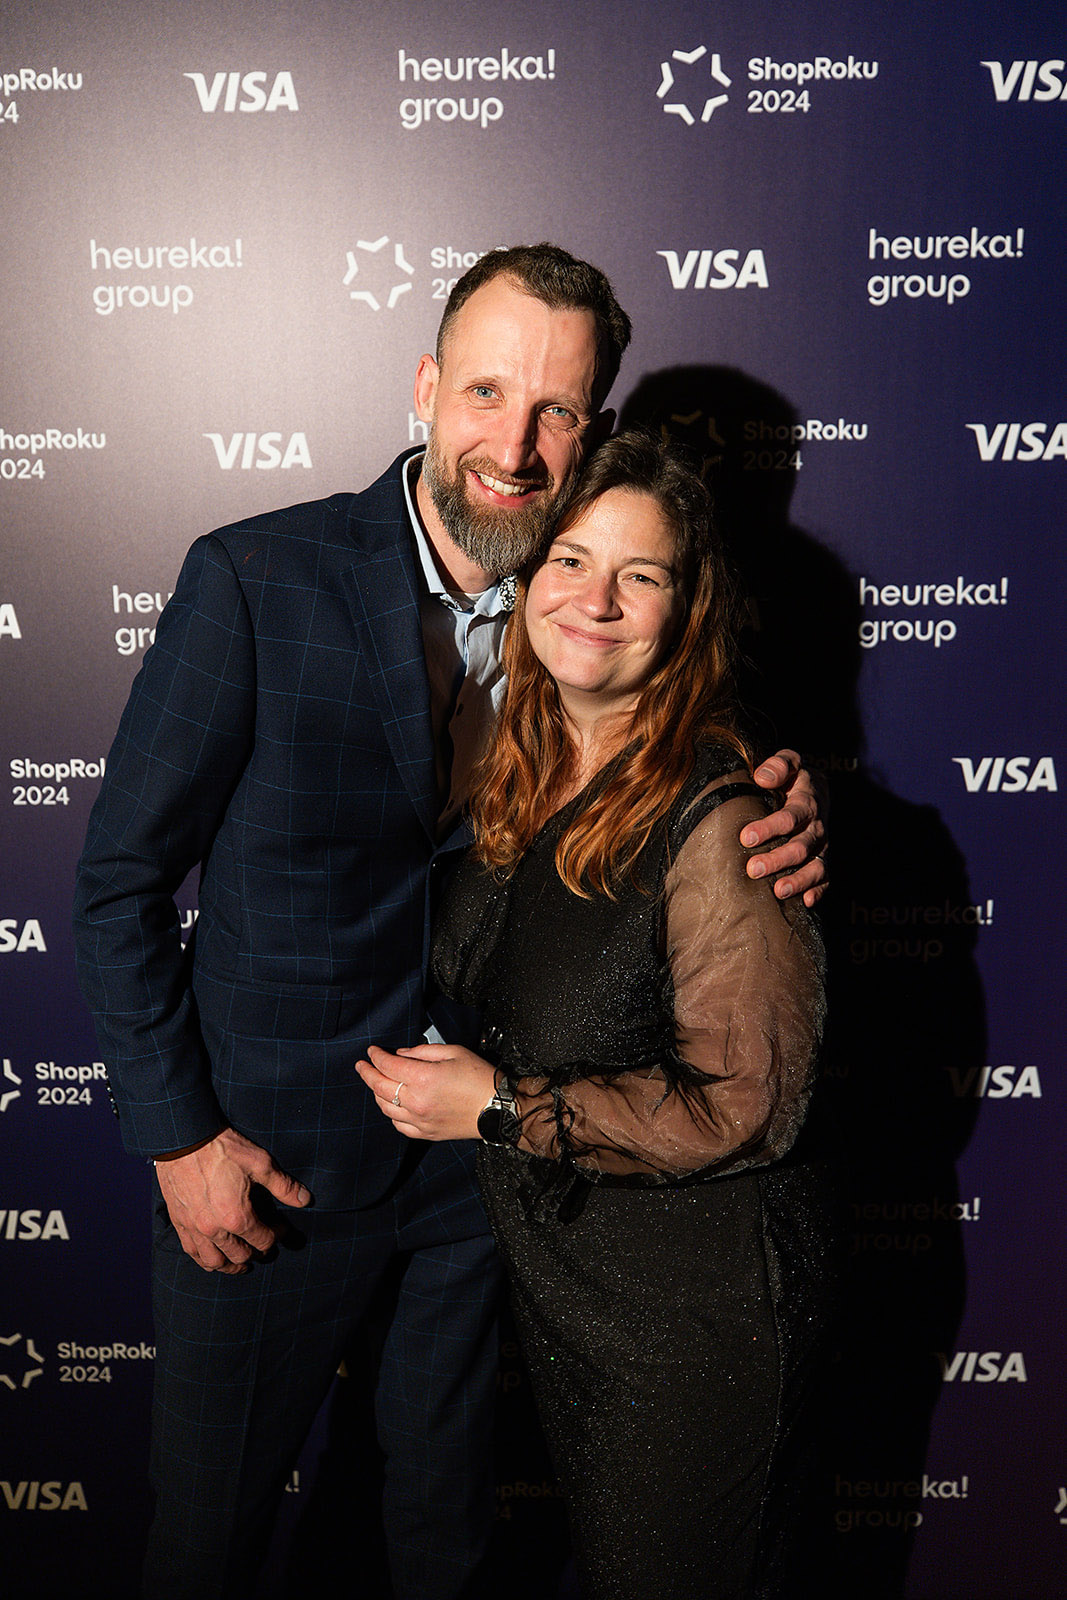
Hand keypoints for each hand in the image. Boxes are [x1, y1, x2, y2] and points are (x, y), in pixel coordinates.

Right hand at [154, 1127, 310, 1273]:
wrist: (184, 1138)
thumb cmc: (222, 1148)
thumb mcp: (260, 1163)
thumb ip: (283, 1186)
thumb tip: (305, 1200)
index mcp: (238, 1217)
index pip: (263, 1240)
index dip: (277, 1236)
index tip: (281, 1228)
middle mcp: (215, 1230)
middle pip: (241, 1255)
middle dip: (256, 1253)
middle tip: (264, 1247)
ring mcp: (195, 1229)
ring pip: (215, 1261)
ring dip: (231, 1266)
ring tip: (241, 1264)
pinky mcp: (179, 1223)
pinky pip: (192, 1253)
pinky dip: (205, 1260)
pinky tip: (212, 1258)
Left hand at [356, 1042, 495, 1141]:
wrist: (498, 1109)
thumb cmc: (479, 1078)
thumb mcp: (454, 1052)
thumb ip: (423, 1052)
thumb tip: (401, 1055)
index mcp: (424, 1078)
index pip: (388, 1065)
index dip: (376, 1056)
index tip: (372, 1050)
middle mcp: (417, 1101)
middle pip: (380, 1086)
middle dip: (367, 1073)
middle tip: (361, 1065)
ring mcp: (419, 1120)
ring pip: (385, 1107)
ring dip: (376, 1093)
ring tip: (375, 1082)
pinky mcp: (426, 1133)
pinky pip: (398, 1124)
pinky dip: (391, 1113)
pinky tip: (392, 1104)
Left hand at [743, 749, 827, 905]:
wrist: (818, 792)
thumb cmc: (793, 779)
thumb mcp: (789, 764)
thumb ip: (778, 766)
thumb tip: (762, 778)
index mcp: (807, 803)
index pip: (790, 817)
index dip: (769, 827)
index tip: (746, 837)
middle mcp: (817, 828)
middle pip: (800, 847)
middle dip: (777, 859)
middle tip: (753, 869)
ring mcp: (822, 847)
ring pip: (816, 867)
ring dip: (798, 880)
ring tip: (778, 891)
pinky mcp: (823, 862)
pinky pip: (826, 879)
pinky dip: (819, 892)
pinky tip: (807, 902)